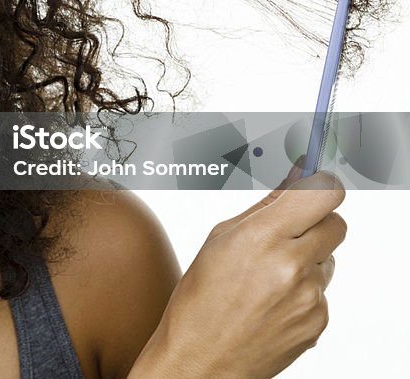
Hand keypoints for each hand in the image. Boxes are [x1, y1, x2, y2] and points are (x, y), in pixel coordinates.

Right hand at [130, 159, 345, 377]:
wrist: (201, 360)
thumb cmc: (199, 298)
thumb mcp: (220, 241)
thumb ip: (264, 208)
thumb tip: (295, 177)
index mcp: (261, 238)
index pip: (322, 194)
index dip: (322, 185)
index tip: (315, 185)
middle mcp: (291, 266)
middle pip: (336, 224)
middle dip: (316, 222)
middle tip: (288, 232)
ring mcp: (309, 297)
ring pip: (327, 260)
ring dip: (306, 261)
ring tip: (266, 279)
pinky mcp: (318, 321)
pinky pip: (321, 292)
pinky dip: (301, 292)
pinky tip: (270, 304)